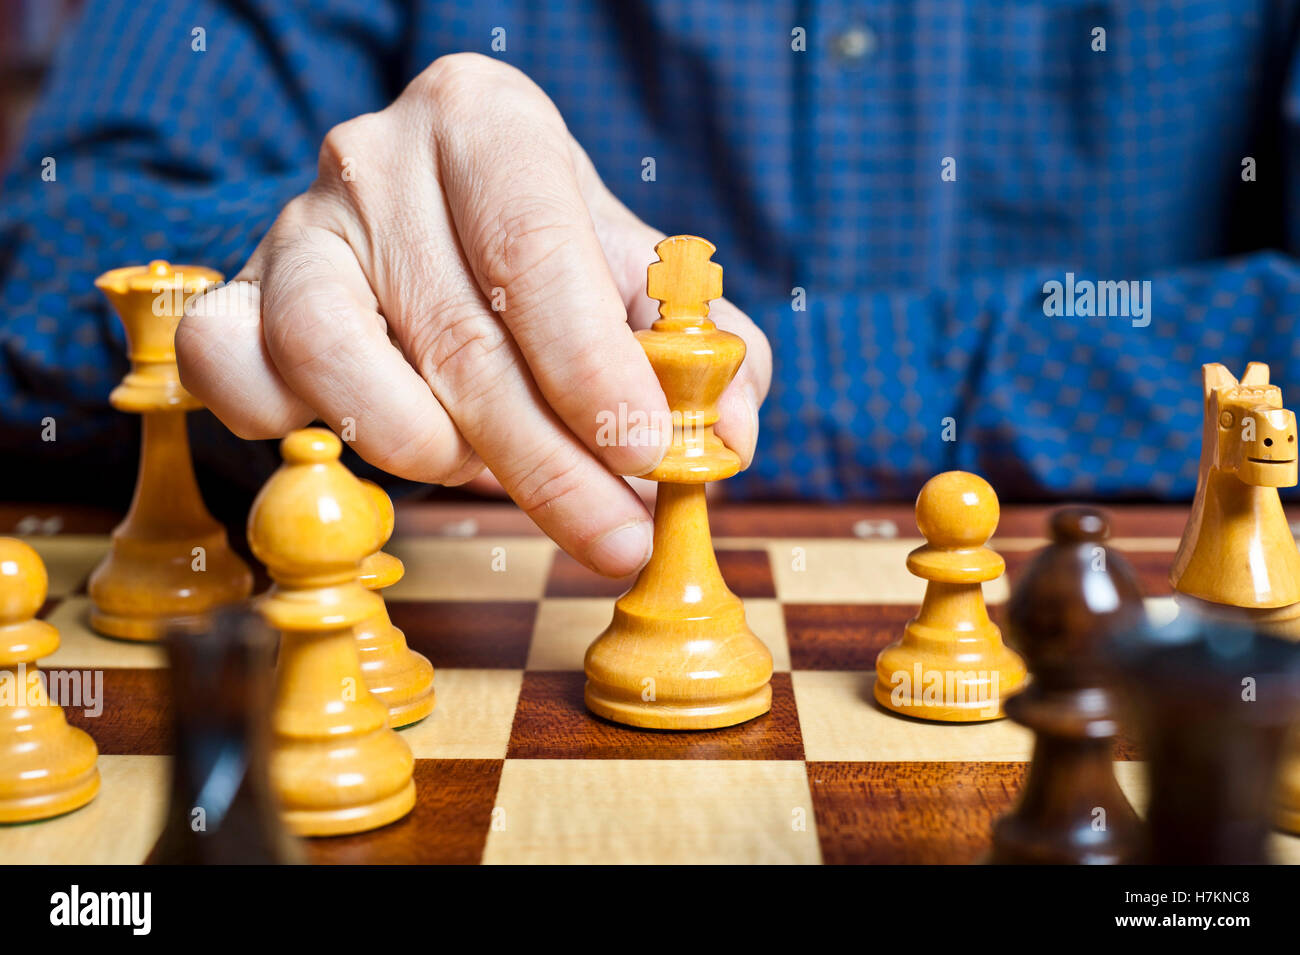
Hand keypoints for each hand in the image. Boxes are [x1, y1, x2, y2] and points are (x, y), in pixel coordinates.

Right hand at [177, 54, 768, 576]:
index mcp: (489, 126)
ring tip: (480, 473)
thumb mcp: (635, 281)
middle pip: (460, 334)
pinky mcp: (234, 293)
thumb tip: (730, 436)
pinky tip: (364, 442)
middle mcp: (378, 159)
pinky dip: (293, 429)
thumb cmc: (546, 263)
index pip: (538, 251)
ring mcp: (296, 226)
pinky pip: (235, 374)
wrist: (432, 226)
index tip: (647, 454)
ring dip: (428, 451)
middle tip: (615, 538)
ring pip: (341, 361)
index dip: (592, 366)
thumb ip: (703, 347)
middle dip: (548, 464)